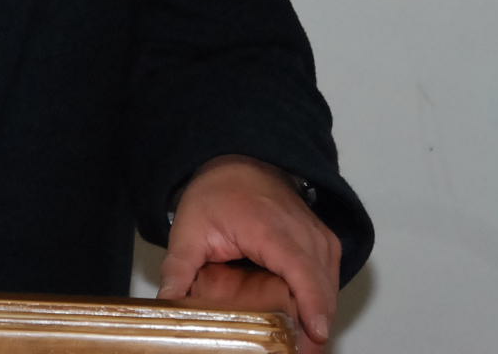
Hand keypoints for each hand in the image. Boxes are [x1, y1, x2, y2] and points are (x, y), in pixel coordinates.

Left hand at [157, 155, 341, 352]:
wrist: (240, 162)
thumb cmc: (219, 192)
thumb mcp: (189, 228)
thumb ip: (179, 268)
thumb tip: (167, 303)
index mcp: (270, 229)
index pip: (301, 270)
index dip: (312, 304)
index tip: (316, 333)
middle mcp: (303, 232)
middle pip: (322, 287)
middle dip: (316, 324)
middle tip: (301, 353)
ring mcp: (318, 237)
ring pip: (330, 285)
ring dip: (321, 316)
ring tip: (303, 346)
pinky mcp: (324, 243)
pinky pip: (330, 277)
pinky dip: (323, 300)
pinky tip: (308, 322)